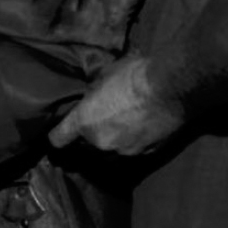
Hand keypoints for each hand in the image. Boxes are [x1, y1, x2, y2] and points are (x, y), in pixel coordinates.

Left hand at [49, 55, 185, 156]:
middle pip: (85, 147)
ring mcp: (124, 152)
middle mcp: (100, 142)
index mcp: (84, 122)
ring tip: (121, 126)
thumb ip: (95, 88)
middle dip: (88, 137)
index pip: (57, 139)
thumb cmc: (135, 73)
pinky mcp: (146, 154)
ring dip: (111, 141)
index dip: (56, 135)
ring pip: (109, 152)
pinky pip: (131, 151)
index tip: (58, 132)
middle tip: (96, 121)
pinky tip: (140, 128)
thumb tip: (93, 90)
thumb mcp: (106, 73)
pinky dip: (132, 142)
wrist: (171, 88)